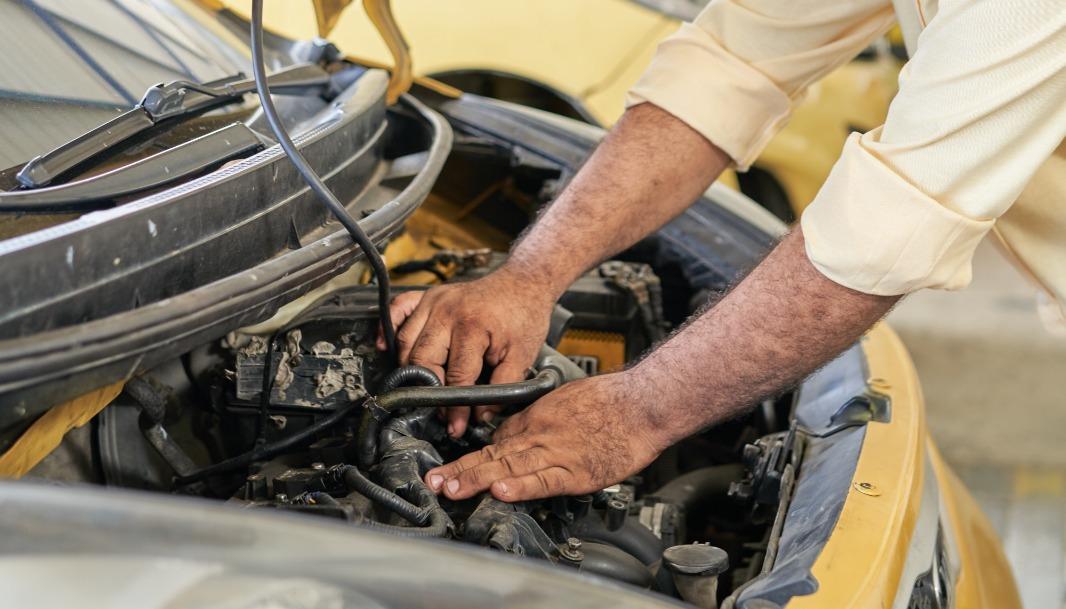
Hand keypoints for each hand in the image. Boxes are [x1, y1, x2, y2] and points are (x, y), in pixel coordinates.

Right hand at [377, 269, 555, 437]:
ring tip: (424, 386)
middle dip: (429, 390)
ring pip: (406, 341)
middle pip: (422, 360)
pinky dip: (388, 327)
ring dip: (410, 367)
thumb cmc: (523, 318)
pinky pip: (398, 309)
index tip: (455, 427)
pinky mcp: (428, 295)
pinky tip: (387, 347)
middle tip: (440, 410)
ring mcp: (434, 300)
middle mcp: (447, 312)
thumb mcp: (522, 357)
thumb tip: (480, 416)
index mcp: (473, 327)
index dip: (455, 407)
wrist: (523, 282)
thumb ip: (502, 389)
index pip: (456, 377)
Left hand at [422, 372, 668, 501]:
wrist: (642, 403)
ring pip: (510, 467)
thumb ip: (537, 420)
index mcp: (537, 420)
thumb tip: (513, 437)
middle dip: (461, 470)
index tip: (448, 472)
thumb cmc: (610, 400)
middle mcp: (540, 435)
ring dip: (477, 479)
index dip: (471, 459)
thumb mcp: (563, 400)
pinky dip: (522, 487)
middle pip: (493, 454)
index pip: (496, 442)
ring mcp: (557, 454)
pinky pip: (544, 481)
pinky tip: (501, 492)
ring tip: (451, 489)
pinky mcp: (577, 472)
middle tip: (433, 482)